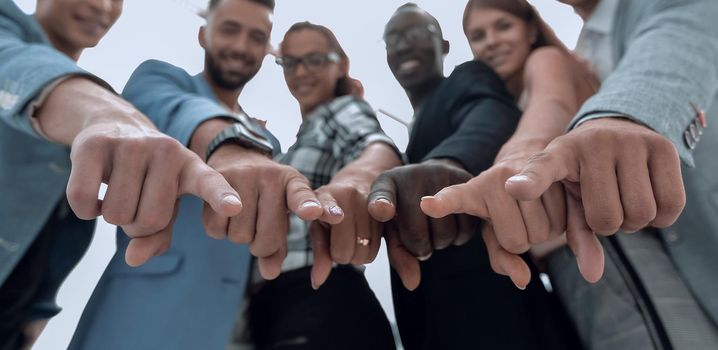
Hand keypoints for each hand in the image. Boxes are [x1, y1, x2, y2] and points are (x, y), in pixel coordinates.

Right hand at [66, 121, 242, 266]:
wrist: (114, 125)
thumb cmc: (147, 178)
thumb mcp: (162, 207)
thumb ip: (157, 238)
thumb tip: (133, 258)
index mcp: (191, 168)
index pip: (210, 183)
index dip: (221, 196)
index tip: (234, 208)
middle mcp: (167, 151)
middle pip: (148, 221)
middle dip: (136, 226)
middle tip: (136, 202)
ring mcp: (132, 145)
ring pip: (116, 214)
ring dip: (111, 216)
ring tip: (118, 191)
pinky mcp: (95, 145)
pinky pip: (83, 199)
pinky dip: (86, 210)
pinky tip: (95, 192)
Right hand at [204, 144, 322, 279]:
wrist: (237, 157)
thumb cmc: (266, 195)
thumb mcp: (281, 213)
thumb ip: (279, 247)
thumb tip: (270, 273)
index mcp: (292, 182)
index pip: (300, 196)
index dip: (307, 205)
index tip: (313, 212)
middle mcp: (269, 175)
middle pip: (266, 237)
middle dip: (261, 245)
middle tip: (259, 231)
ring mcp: (241, 175)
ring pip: (240, 236)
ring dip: (240, 237)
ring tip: (243, 218)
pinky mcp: (213, 181)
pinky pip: (216, 229)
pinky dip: (220, 231)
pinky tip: (226, 215)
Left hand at [308, 179, 380, 288]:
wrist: (360, 184)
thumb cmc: (334, 211)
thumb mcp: (320, 228)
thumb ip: (320, 254)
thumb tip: (317, 283)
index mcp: (326, 195)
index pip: (328, 206)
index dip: (331, 212)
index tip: (336, 217)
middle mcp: (349, 194)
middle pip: (346, 248)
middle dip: (343, 254)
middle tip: (342, 242)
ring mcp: (370, 200)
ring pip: (365, 251)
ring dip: (359, 254)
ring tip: (355, 238)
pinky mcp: (390, 211)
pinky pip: (382, 245)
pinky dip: (373, 249)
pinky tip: (368, 237)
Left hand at [367, 160, 476, 289]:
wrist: (434, 175)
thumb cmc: (407, 207)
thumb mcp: (395, 226)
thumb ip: (398, 253)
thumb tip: (412, 284)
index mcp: (386, 184)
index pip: (381, 196)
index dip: (381, 205)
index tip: (382, 212)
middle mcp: (412, 176)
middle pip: (417, 233)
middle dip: (418, 247)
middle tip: (420, 240)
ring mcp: (440, 176)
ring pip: (444, 235)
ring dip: (439, 243)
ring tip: (434, 230)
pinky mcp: (465, 183)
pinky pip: (465, 229)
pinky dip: (458, 237)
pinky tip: (451, 224)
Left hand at [420, 142, 574, 288]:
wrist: (538, 165)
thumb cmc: (510, 207)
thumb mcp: (500, 233)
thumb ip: (505, 258)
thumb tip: (522, 280)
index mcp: (473, 195)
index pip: (459, 199)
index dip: (444, 202)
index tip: (428, 204)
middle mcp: (491, 180)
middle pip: (521, 239)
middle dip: (531, 237)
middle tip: (528, 216)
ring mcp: (516, 171)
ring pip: (544, 230)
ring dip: (552, 225)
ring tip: (543, 205)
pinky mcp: (538, 167)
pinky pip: (538, 189)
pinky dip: (518, 199)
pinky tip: (489, 196)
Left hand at [507, 118, 684, 231]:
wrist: (620, 128)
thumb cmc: (587, 174)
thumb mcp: (573, 198)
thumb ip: (575, 236)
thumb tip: (592, 276)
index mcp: (559, 154)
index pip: (541, 170)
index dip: (530, 183)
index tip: (513, 189)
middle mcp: (592, 143)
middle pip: (607, 218)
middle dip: (610, 226)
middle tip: (607, 207)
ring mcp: (629, 141)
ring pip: (641, 214)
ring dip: (636, 222)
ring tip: (625, 201)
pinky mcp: (663, 146)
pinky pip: (670, 205)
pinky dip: (662, 217)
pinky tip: (650, 199)